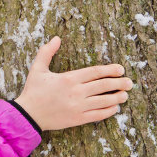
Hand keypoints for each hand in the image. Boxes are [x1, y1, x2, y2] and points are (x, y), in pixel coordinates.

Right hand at [16, 37, 132, 130]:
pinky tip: (114, 108)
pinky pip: (97, 115)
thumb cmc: (33, 91)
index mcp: (69, 78)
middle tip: (129, 82)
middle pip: (103, 85)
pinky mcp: (77, 119)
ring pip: (104, 101)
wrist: (28, 115)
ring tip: (125, 95)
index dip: (110, 70)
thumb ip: (47, 52)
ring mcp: (78, 107)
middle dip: (119, 83)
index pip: (95, 72)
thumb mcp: (37, 69)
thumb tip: (56, 38)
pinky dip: (108, 111)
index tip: (120, 69)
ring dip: (117, 97)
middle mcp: (76, 92)